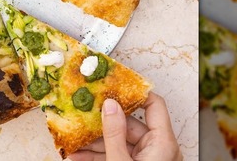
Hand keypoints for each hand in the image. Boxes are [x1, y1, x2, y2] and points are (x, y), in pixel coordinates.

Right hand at [68, 92, 182, 160]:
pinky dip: (99, 157)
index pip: (153, 104)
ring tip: (73, 144)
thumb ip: (114, 134)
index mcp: (163, 143)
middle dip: (102, 124)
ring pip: (120, 143)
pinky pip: (118, 157)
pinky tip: (79, 157)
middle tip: (82, 117)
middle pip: (130, 125)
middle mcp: (159, 150)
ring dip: (95, 143)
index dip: (134, 92)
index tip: (112, 84)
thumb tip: (110, 106)